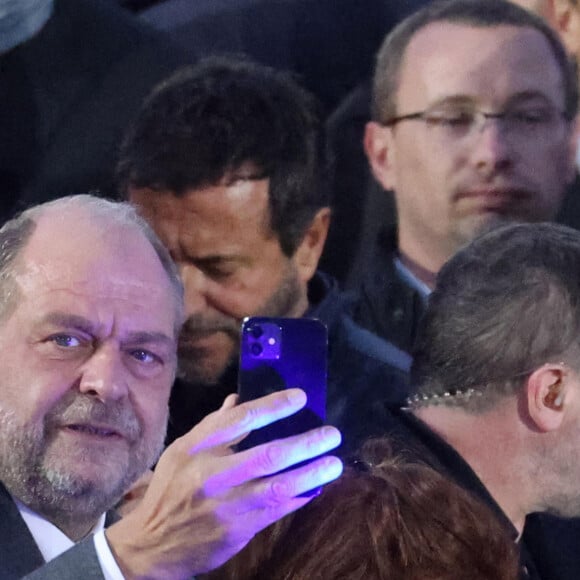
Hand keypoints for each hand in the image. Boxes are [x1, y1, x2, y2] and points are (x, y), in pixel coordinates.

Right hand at [106, 388, 342, 578]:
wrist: (152, 546)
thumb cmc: (169, 489)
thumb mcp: (181, 451)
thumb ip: (212, 426)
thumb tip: (236, 399)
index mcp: (198, 448)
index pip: (241, 419)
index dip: (274, 406)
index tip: (301, 397)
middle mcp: (214, 474)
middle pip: (268, 454)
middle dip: (305, 443)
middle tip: (332, 434)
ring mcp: (228, 504)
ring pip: (279, 486)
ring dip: (312, 473)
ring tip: (335, 463)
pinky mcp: (238, 530)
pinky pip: (277, 511)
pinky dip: (300, 498)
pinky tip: (318, 488)